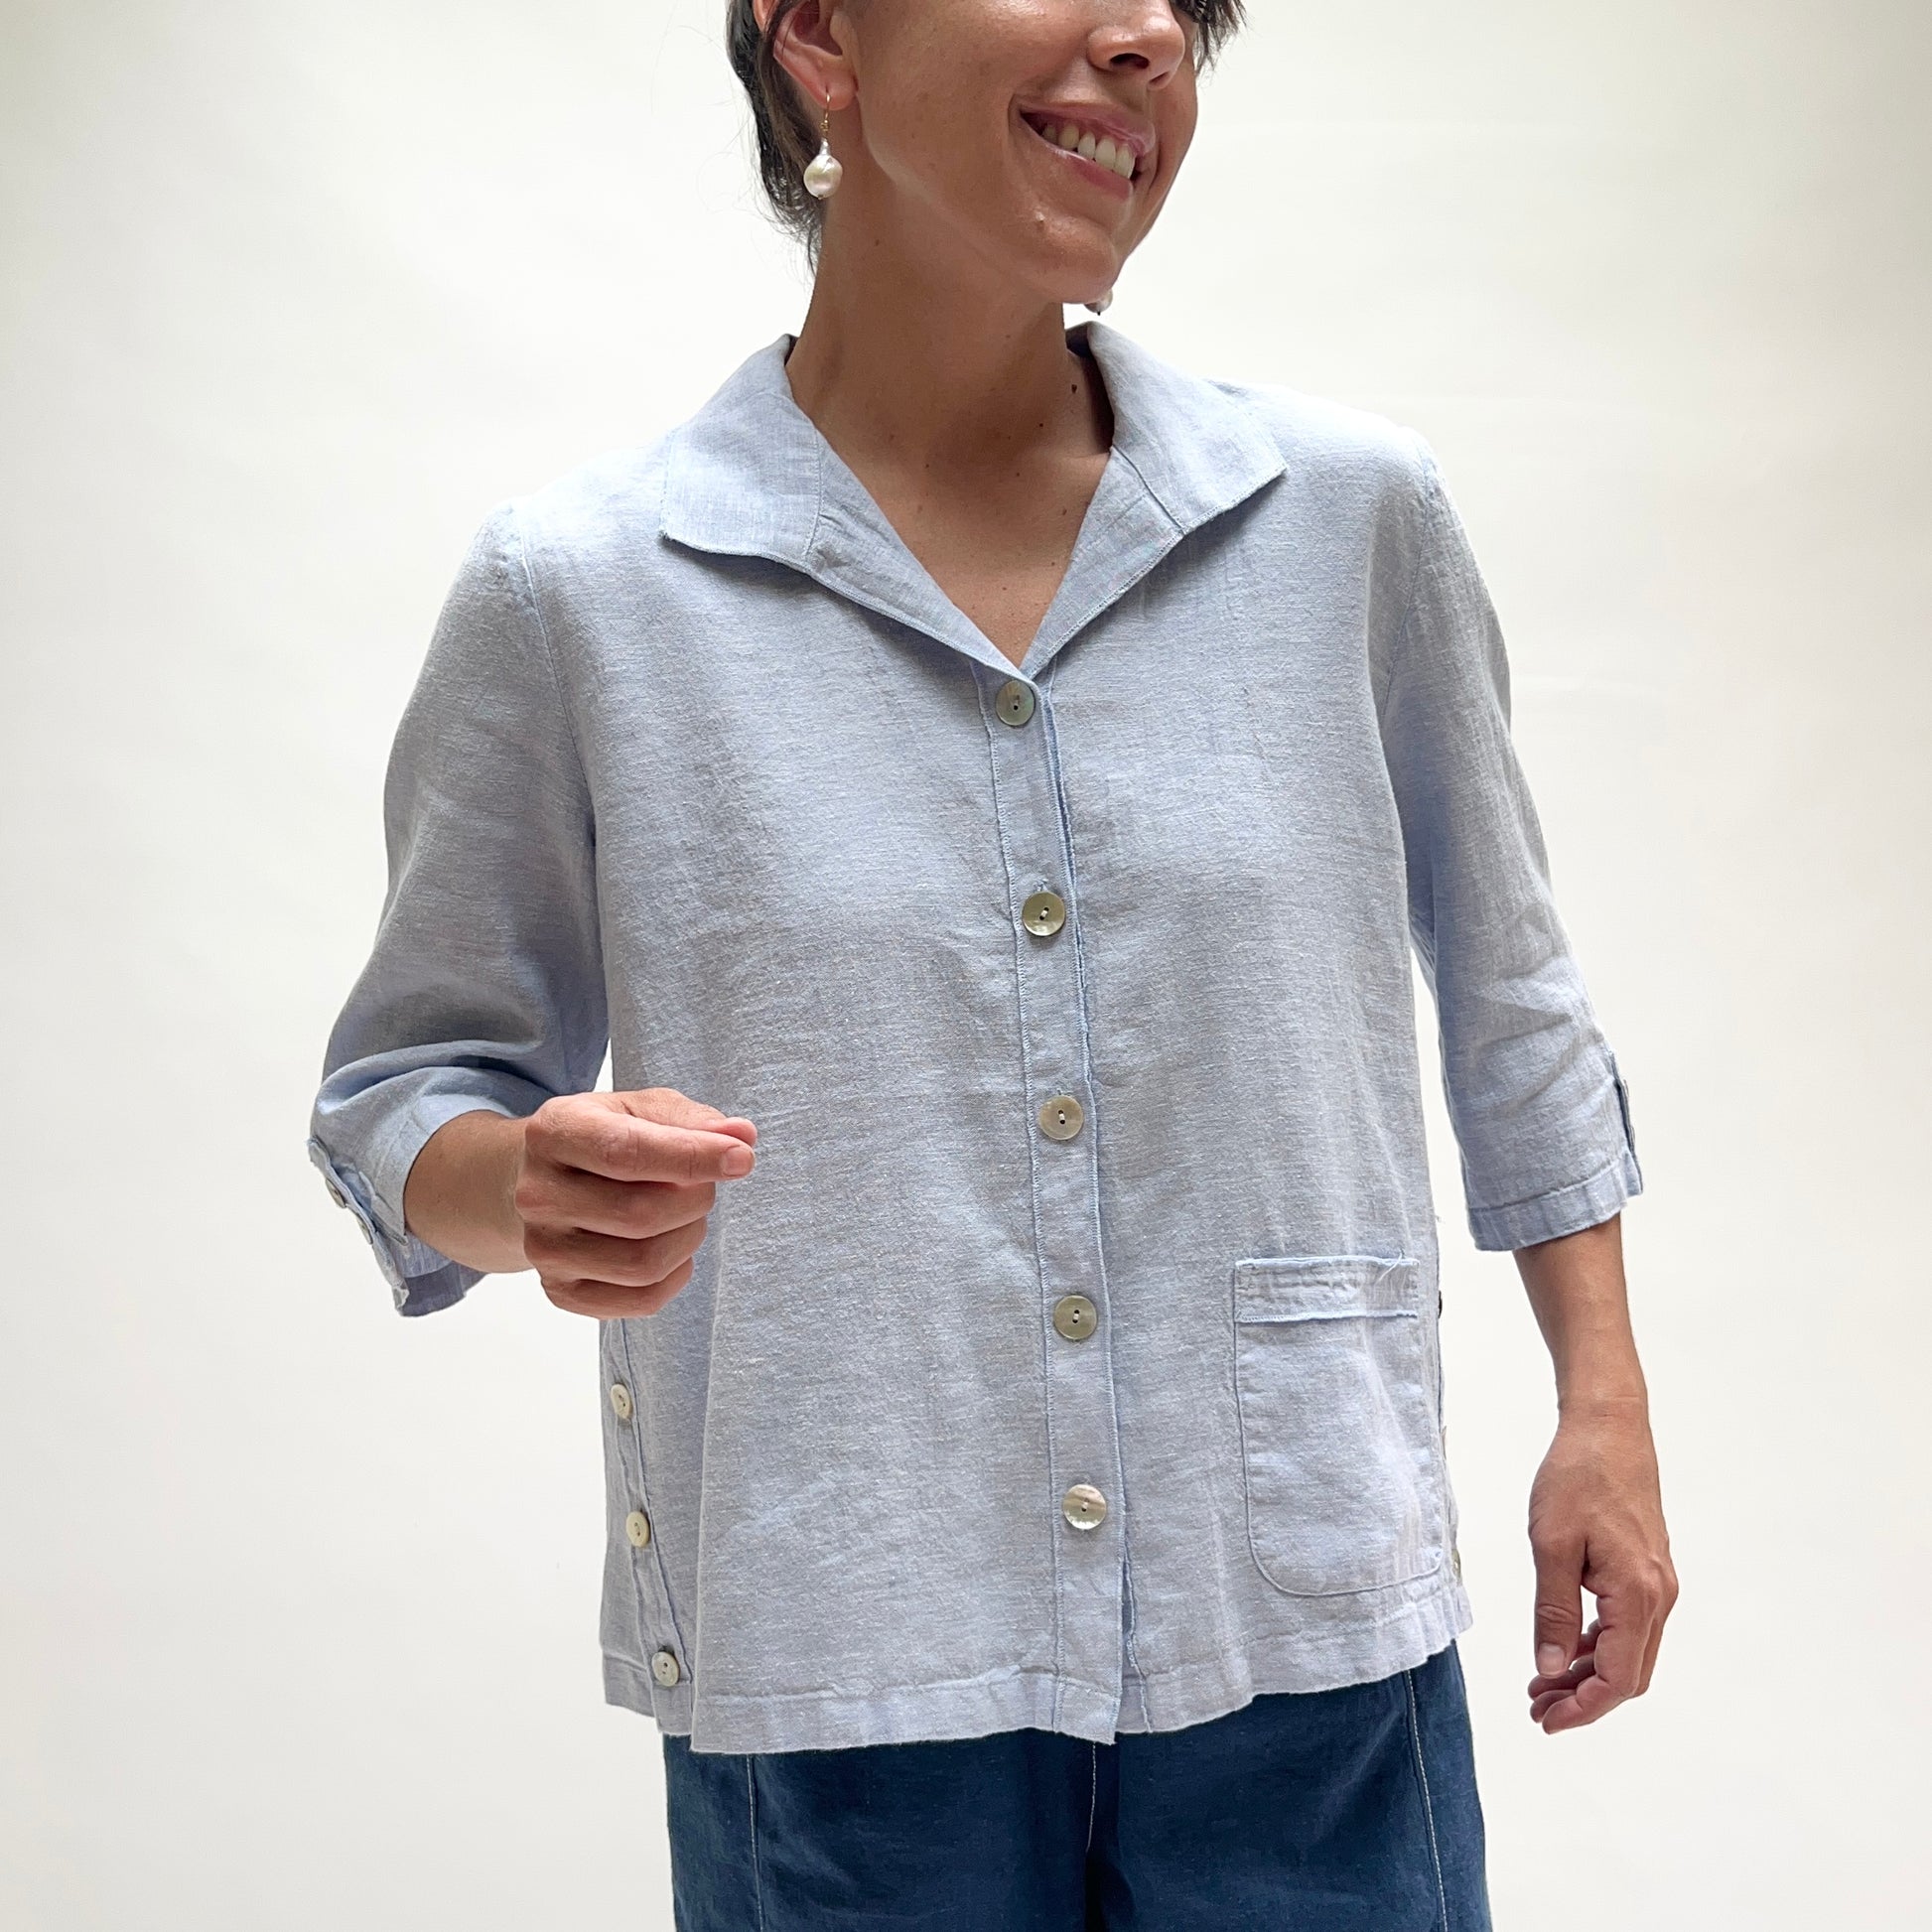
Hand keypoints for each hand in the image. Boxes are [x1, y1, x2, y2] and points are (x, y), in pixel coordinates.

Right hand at [512, 1087, 757, 1318]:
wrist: (546, 1183)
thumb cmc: (604, 1139)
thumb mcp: (639, 1109)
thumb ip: (690, 1119)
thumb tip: (741, 1135)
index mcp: (554, 1133)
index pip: (626, 1154)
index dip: (692, 1158)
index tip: (741, 1159)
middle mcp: (538, 1195)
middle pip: (641, 1214)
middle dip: (695, 1199)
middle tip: (701, 1184)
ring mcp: (544, 1249)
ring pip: (644, 1263)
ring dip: (689, 1236)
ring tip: (685, 1213)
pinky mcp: (561, 1291)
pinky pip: (642, 1300)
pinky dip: (676, 1275)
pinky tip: (671, 1245)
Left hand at [1525, 1401, 1676, 1730]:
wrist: (1609, 1427)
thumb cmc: (1577, 1476)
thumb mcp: (1551, 1544)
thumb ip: (1552, 1612)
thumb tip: (1551, 1671)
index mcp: (1637, 1594)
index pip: (1617, 1679)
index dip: (1582, 1709)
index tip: (1544, 1721)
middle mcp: (1658, 1596)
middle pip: (1628, 1675)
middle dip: (1584, 1700)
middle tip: (1536, 1708)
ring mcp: (1658, 1583)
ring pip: (1629, 1653)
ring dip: (1589, 1675)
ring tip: (1541, 1685)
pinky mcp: (1648, 1570)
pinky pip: (1628, 1626)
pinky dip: (1598, 1646)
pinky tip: (1564, 1648)